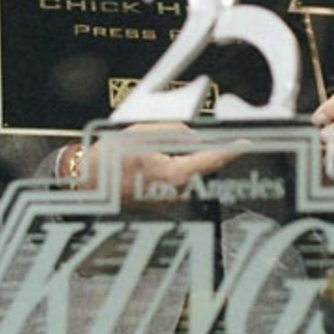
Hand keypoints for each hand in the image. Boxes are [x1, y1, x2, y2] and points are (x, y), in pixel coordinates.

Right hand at [60, 122, 243, 205]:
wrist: (88, 184)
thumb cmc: (110, 162)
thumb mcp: (145, 134)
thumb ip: (177, 132)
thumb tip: (195, 136)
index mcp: (177, 176)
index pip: (214, 159)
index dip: (231, 149)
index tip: (245, 144)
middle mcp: (178, 193)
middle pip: (201, 163)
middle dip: (192, 148)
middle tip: (163, 141)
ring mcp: (171, 200)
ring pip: (188, 170)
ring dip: (177, 157)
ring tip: (148, 153)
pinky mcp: (164, 201)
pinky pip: (176, 178)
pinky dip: (168, 165)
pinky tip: (146, 162)